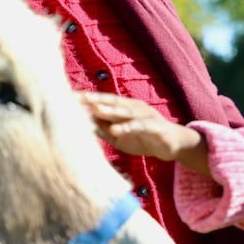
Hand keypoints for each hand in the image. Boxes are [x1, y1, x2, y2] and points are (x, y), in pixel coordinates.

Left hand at [79, 92, 208, 173]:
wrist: (172, 145)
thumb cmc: (144, 138)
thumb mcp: (120, 136)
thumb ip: (104, 129)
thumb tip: (85, 125)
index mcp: (125, 108)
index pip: (104, 101)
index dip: (89, 99)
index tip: (71, 98)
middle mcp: (134, 107)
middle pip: (112, 102)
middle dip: (96, 100)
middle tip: (79, 98)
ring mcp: (145, 115)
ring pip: (125, 112)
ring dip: (110, 110)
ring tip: (95, 109)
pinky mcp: (154, 126)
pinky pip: (139, 126)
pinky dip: (127, 127)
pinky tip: (115, 130)